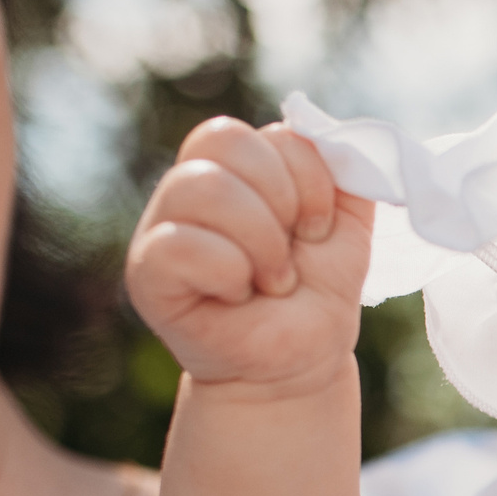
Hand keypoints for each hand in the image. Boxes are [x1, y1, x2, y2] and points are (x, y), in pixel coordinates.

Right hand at [125, 116, 372, 395]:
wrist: (301, 362)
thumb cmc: (315, 293)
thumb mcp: (348, 228)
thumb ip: (347, 173)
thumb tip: (336, 134)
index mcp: (238, 169)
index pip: (263, 133)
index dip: (306, 176)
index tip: (318, 228)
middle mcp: (192, 186)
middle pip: (226, 140)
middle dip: (284, 202)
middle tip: (293, 255)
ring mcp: (163, 225)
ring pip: (204, 186)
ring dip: (261, 241)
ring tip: (271, 280)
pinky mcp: (148, 271)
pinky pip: (180, 243)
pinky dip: (228, 271)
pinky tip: (237, 295)